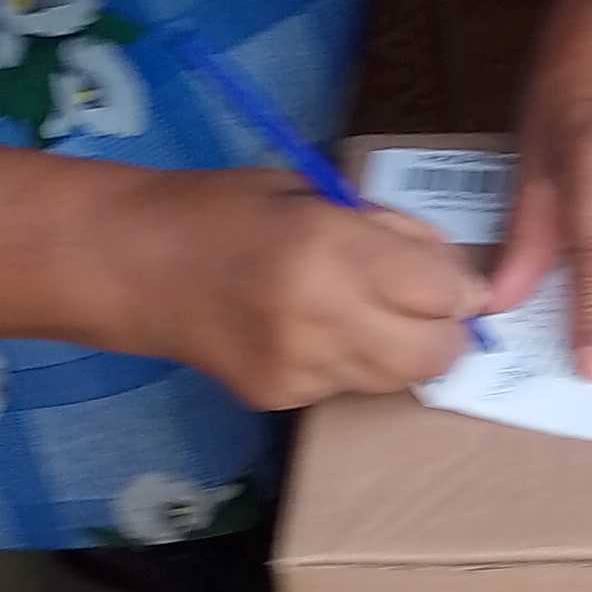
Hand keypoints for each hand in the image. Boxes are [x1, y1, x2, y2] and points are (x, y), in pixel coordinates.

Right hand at [138, 170, 485, 409]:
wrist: (131, 263)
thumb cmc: (226, 209)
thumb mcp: (317, 193)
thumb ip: (389, 229)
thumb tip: (454, 272)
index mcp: (332, 250)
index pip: (444, 293)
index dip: (460, 288)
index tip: (452, 280)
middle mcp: (322, 318)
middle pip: (435, 355)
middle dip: (445, 332)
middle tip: (425, 308)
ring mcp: (300, 368)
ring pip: (397, 380)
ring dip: (402, 351)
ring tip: (368, 314)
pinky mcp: (280, 398)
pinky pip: (347, 387)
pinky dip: (350, 362)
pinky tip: (313, 332)